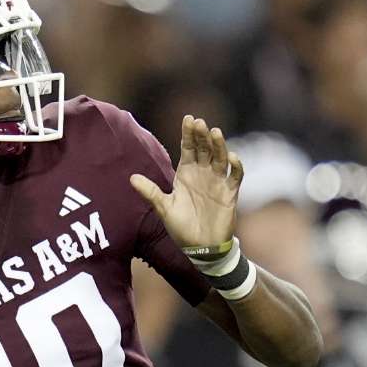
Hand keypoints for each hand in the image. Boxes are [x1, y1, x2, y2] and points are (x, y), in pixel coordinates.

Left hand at [130, 116, 243, 248]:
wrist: (200, 247)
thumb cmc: (181, 227)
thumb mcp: (163, 208)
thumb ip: (150, 191)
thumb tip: (131, 178)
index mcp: (186, 173)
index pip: (188, 147)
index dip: (188, 134)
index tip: (188, 118)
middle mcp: (203, 173)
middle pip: (204, 148)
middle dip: (202, 135)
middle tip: (199, 123)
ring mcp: (217, 182)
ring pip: (220, 158)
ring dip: (219, 145)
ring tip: (215, 133)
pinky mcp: (229, 193)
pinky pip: (235, 176)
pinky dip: (235, 166)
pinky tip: (231, 157)